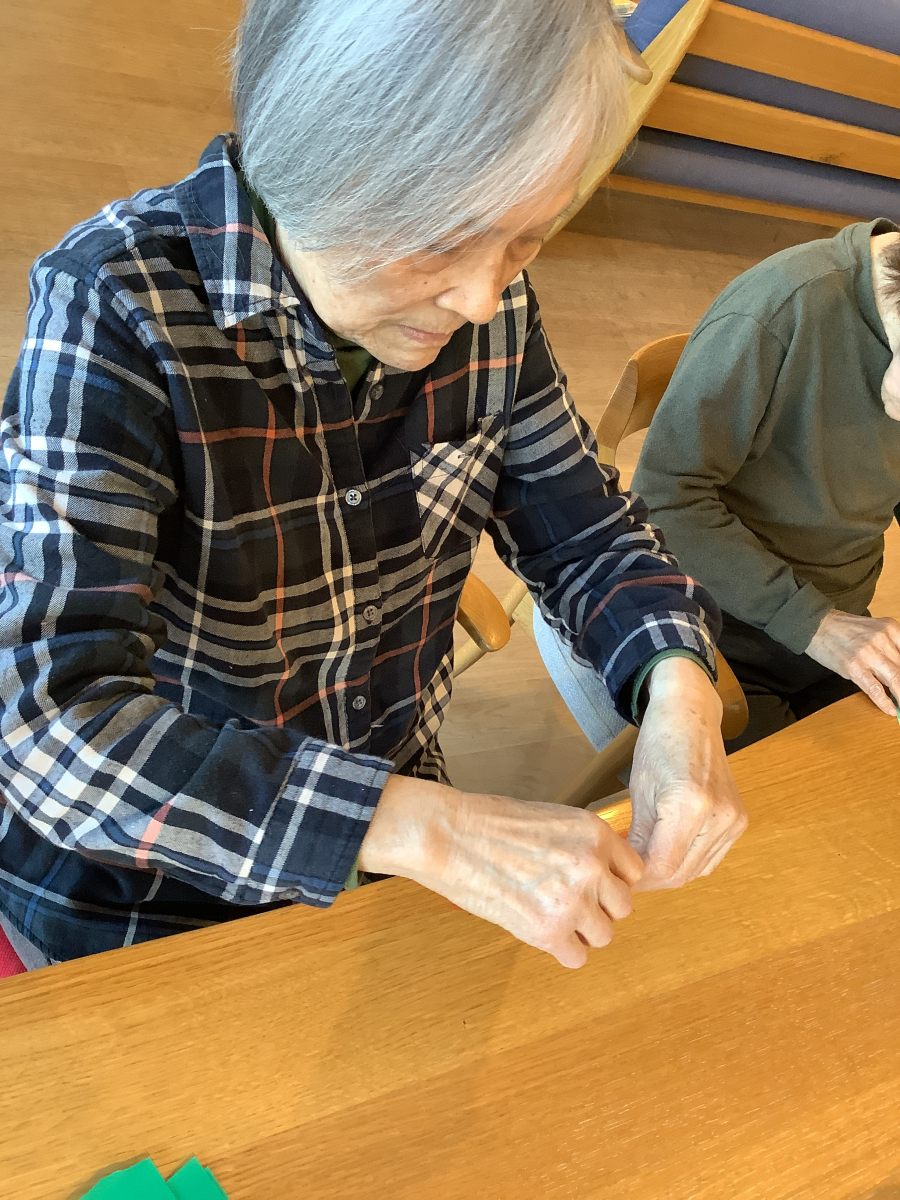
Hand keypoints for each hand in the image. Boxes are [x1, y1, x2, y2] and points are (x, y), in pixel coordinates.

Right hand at [359, 775, 643, 967]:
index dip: (611, 880)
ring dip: (581, 931)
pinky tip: (540, 931)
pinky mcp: (548, 931)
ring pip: (604, 935)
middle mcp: (592, 866)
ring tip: (551, 916)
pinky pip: (576, 957)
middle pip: (623, 907)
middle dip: (598, 907)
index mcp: (596, 834)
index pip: (634, 872)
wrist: (451, 837)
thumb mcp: (554, 819)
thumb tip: (604, 877)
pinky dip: (561, 950)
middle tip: (567, 901)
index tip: (591, 883)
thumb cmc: (492, 823)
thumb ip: (584, 847)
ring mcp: (572, 901)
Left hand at [628, 656, 746, 890]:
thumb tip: (629, 875)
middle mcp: (718, 816)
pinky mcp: (738, 821)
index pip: (662, 866)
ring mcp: (733, 820)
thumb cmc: (659, 745)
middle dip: (652, 879)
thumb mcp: (639, 791)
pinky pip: (710, 858)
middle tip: (628, 875)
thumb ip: (637, 837)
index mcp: (689, 804)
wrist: (692, 717)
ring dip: (669, 874)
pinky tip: (667, 852)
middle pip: (682, 873)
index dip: (639, 878)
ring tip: (644, 863)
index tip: (620, 876)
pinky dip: (687, 862)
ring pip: (697, 870)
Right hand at [806, 609, 899, 715]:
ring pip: (896, 679)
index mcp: (891, 628)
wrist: (817, 626)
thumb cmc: (845, 630)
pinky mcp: (854, 667)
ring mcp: (868, 653)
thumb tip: (899, 674)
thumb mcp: (875, 630)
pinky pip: (875, 689)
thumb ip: (891, 647)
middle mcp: (882, 639)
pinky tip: (890, 709)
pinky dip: (885, 702)